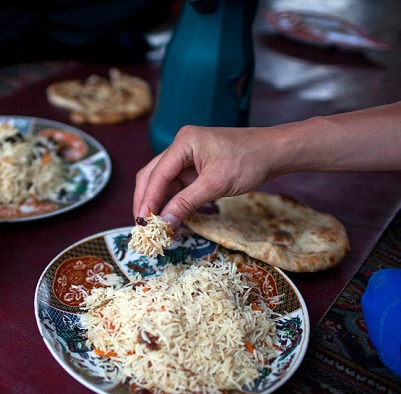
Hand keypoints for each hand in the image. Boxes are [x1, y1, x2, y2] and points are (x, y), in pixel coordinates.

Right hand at [133, 125, 276, 229]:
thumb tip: (165, 223)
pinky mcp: (194, 168)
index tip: (142, 222)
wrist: (274, 152)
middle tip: (143, 226)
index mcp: (184, 143)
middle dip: (146, 201)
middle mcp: (180, 147)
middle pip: (152, 176)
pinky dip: (172, 202)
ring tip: (155, 227)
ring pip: (163, 183)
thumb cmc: (249, 161)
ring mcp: (186, 157)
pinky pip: (176, 186)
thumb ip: (186, 203)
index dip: (147, 199)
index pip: (157, 174)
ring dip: (158, 204)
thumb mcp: (216, 184)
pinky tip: (169, 218)